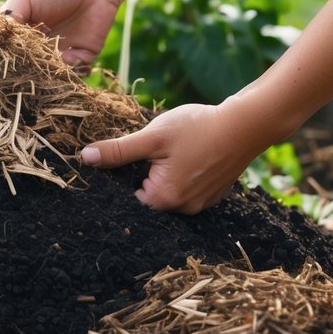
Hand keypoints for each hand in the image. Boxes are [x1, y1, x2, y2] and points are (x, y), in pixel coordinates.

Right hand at [2, 0, 125, 66]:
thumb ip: (10, 17)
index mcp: (24, 33)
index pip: (13, 53)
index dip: (10, 59)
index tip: (8, 61)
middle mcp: (42, 46)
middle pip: (32, 68)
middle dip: (30, 71)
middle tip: (30, 68)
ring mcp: (63, 52)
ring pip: (53, 74)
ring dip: (51, 74)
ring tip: (51, 63)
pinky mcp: (84, 55)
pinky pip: (76, 71)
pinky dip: (72, 70)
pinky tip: (69, 57)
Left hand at [79, 101, 267, 214]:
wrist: (247, 124)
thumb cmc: (198, 128)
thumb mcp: (152, 136)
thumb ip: (118, 151)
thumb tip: (85, 158)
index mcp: (164, 199)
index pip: (127, 197)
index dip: (122, 176)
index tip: (128, 157)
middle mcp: (183, 210)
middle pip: (148, 196)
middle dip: (144, 175)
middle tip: (152, 151)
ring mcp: (200, 204)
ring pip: (168, 192)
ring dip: (163, 175)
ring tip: (172, 152)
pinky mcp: (212, 195)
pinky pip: (186, 190)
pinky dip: (182, 176)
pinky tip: (187, 156)